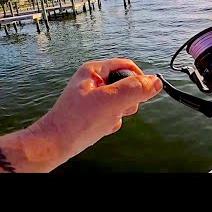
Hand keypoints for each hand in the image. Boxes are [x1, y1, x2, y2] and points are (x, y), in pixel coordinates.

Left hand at [36, 58, 162, 161]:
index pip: (126, 66)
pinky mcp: (93, 113)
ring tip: (105, 120)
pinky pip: (114, 115)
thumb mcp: (110, 101)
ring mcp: (94, 98)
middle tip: (116, 109)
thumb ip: (135, 89)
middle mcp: (94, 81)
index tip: (143, 95)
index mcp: (94, 70)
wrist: (55, 145)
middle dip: (127, 100)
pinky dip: (111, 122)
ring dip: (119, 113)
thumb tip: (156, 81)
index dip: (138, 79)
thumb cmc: (77, 121)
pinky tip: (100, 128)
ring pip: (122, 102)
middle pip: (127, 85)